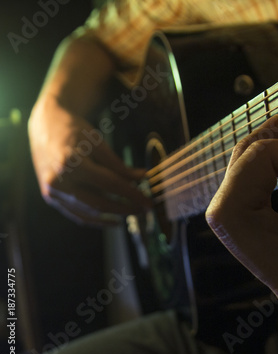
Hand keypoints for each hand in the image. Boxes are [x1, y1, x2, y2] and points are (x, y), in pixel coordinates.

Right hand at [29, 100, 151, 225]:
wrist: (45, 126)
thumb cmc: (75, 131)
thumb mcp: (99, 143)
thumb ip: (120, 165)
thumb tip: (143, 179)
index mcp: (71, 163)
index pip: (110, 184)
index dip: (133, 194)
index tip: (149, 201)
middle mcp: (59, 181)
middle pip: (99, 203)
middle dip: (126, 208)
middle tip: (145, 209)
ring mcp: (52, 192)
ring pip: (89, 213)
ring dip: (114, 216)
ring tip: (133, 213)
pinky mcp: (50, 198)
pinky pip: (77, 215)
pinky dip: (97, 220)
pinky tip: (114, 221)